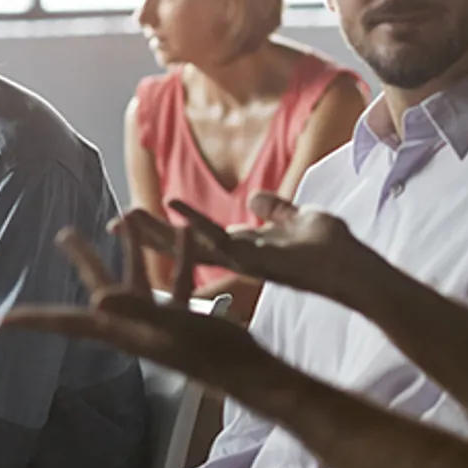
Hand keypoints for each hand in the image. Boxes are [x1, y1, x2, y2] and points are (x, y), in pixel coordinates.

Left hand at [5, 217, 270, 395]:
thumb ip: (134, 309)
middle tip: (64, 234)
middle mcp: (134, 324)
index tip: (5, 321)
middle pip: (99, 289)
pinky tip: (185, 234)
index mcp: (122, 329)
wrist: (247, 373)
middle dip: (83, 262)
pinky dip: (178, 258)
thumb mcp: (170, 326)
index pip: (69, 324)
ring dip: (133, 249)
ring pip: (139, 278)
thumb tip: (97, 298)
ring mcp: (159, 321)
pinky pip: (177, 281)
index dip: (36, 321)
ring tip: (124, 217)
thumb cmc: (208, 354)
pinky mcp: (184, 317)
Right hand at [126, 193, 380, 310]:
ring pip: (189, 243)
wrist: (355, 269)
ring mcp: (242, 259)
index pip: (195, 237)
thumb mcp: (299, 218)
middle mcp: (236, 256)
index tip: (137, 222)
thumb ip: (277, 210)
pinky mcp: (253, 258)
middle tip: (112, 222)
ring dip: (159, 230)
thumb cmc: (331, 249)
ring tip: (128, 216)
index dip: (167, 231)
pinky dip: (193, 221)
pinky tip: (171, 207)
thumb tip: (257, 198)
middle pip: (182, 243)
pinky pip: (217, 239)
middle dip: (148, 233)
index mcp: (244, 247)